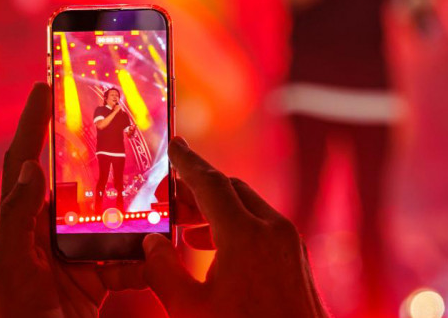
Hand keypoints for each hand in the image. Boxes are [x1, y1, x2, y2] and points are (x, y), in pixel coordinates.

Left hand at [0, 83, 143, 317]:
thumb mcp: (13, 272)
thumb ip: (18, 221)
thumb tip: (31, 168)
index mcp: (20, 230)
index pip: (23, 165)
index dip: (31, 125)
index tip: (44, 88)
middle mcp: (46, 238)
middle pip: (79, 185)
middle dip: (106, 162)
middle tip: (130, 133)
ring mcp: (73, 259)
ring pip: (112, 219)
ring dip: (137, 209)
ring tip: (162, 192)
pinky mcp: (96, 280)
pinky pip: (129, 259)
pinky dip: (148, 256)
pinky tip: (165, 250)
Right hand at [142, 137, 329, 317]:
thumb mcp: (190, 309)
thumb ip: (163, 270)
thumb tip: (151, 244)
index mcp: (246, 234)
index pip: (210, 182)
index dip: (186, 162)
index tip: (172, 145)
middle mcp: (273, 229)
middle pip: (231, 190)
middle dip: (198, 188)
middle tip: (168, 195)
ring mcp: (290, 243)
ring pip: (249, 207)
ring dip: (216, 209)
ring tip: (184, 225)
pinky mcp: (297, 258)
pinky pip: (263, 227)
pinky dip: (236, 226)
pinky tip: (214, 248)